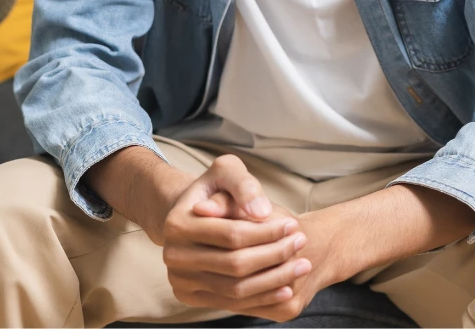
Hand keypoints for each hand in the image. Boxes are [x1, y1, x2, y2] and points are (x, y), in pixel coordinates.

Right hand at [161, 155, 310, 313]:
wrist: (191, 215)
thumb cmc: (213, 190)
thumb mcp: (226, 171)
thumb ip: (243, 185)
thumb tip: (260, 212)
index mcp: (177, 223)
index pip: (232, 234)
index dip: (266, 232)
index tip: (293, 225)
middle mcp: (173, 255)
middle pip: (235, 264)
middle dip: (274, 255)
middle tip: (301, 243)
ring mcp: (179, 280)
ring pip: (236, 289)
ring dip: (274, 280)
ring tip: (301, 265)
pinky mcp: (188, 297)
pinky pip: (232, 304)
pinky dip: (262, 297)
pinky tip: (285, 286)